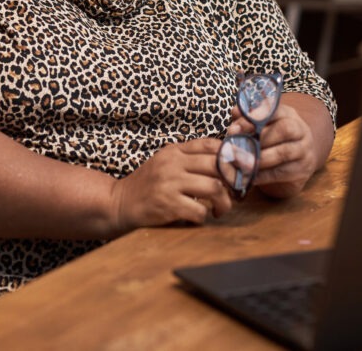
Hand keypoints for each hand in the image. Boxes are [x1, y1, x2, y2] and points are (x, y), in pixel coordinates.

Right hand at [108, 138, 232, 232]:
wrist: (120, 203)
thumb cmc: (149, 184)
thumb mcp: (166, 163)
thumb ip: (190, 158)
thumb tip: (226, 161)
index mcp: (174, 151)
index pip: (210, 144)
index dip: (231, 155)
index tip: (241, 167)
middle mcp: (172, 164)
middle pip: (217, 165)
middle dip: (232, 180)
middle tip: (234, 192)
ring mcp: (169, 184)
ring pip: (214, 188)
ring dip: (223, 202)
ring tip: (220, 209)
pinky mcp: (168, 205)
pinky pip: (200, 211)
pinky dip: (204, 216)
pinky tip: (199, 217)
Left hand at [227, 98, 322, 197]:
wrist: (296, 162)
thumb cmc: (272, 140)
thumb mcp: (262, 127)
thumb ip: (247, 120)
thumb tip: (236, 111)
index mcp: (288, 115)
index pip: (275, 110)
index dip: (255, 117)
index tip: (235, 127)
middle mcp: (300, 130)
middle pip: (284, 129)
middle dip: (259, 138)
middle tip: (237, 147)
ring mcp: (304, 151)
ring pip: (283, 152)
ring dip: (259, 158)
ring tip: (240, 163)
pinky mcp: (302, 171)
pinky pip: (281, 173)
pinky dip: (261, 175)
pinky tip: (248, 176)